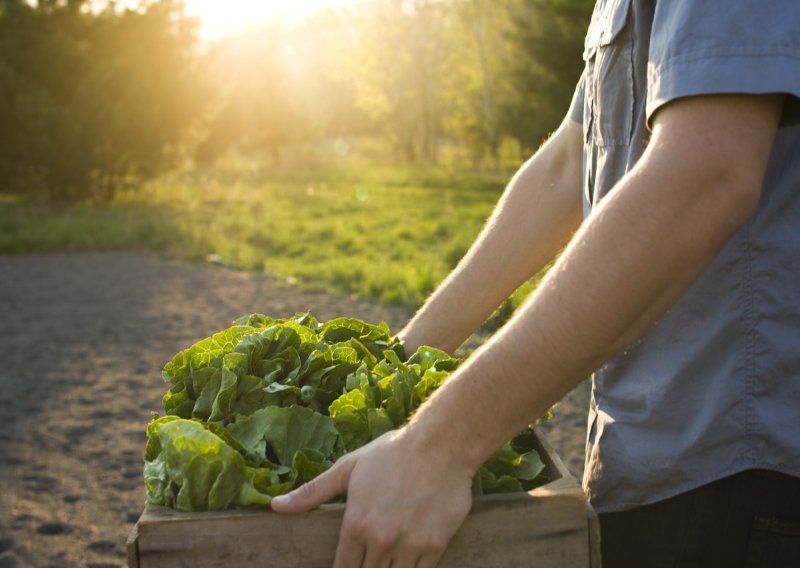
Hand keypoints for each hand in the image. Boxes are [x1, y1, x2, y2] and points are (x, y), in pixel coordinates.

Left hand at [271, 429, 473, 567]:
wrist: (440, 445)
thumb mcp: (348, 468)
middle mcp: (380, 539)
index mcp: (356, 524)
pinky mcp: (434, 545)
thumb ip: (313, 492)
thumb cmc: (392, 453)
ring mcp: (408, 545)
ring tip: (385, 561)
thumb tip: (276, 506)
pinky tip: (407, 563)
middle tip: (369, 560)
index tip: (347, 566)